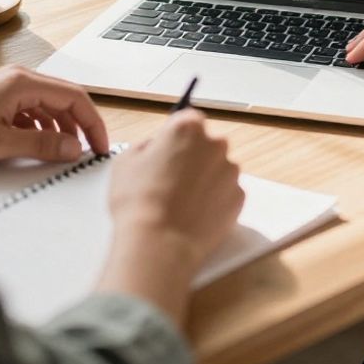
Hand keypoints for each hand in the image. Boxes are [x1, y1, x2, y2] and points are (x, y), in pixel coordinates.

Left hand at [0, 67, 109, 165]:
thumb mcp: (0, 144)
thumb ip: (42, 146)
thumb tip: (74, 149)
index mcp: (22, 82)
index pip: (74, 97)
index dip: (93, 123)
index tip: (100, 147)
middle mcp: (17, 78)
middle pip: (64, 99)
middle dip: (80, 126)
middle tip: (89, 152)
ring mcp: (7, 88)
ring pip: (48, 106)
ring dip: (61, 128)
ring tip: (65, 153)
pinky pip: (32, 111)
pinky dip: (42, 129)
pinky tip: (40, 146)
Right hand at [97, 109, 243, 325]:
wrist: (159, 244)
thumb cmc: (138, 202)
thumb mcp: (125, 161)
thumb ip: (147, 145)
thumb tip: (157, 147)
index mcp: (187, 128)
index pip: (189, 118)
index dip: (177, 135)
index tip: (169, 148)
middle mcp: (215, 144)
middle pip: (207, 143)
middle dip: (193, 156)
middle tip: (171, 179)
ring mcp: (230, 172)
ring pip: (218, 168)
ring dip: (204, 178)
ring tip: (180, 201)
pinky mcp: (239, 198)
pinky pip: (226, 192)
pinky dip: (214, 200)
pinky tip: (193, 213)